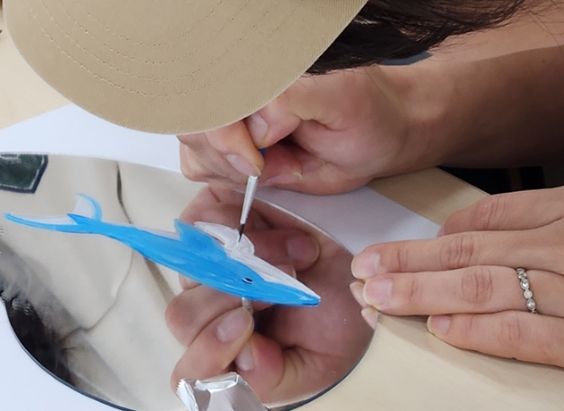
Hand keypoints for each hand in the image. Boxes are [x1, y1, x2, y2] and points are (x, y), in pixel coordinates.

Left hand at [165, 186, 373, 404]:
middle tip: (282, 285)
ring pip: (192, 271)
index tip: (248, 325)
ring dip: (249, 263)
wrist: (358, 271)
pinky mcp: (207, 226)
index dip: (210, 352)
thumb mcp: (316, 365)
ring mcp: (202, 271)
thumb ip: (273, 377)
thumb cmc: (334, 321)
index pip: (189, 373)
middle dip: (231, 300)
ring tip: (296, 260)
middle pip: (182, 317)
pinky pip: (200, 224)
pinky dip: (243, 227)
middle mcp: (206, 316)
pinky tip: (281, 237)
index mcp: (225, 358)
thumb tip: (245, 357)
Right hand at [178, 64, 430, 194]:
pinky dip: (228, 180)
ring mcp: (228, 118)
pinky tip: (264, 171)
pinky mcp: (226, 145)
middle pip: (195, 129)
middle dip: (231, 160)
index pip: (211, 101)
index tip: (257, 162)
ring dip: (234, 172)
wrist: (377, 134)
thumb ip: (292, 100)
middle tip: (275, 165)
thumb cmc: (366, 114)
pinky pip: (198, 166)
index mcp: (258, 68)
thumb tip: (254, 124)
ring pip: (195, 151)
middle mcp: (237, 91)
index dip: (224, 138)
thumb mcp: (340, 98)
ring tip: (280, 164)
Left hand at [351, 186, 563, 367]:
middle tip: (362, 273)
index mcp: (563, 215)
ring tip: (378, 299)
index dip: (430, 238)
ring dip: (421, 293)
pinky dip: (476, 330)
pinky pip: (521, 332)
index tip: (386, 253)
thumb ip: (532, 219)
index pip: (486, 220)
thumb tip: (453, 230)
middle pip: (468, 253)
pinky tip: (436, 329)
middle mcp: (560, 248)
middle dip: (407, 263)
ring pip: (480, 287)